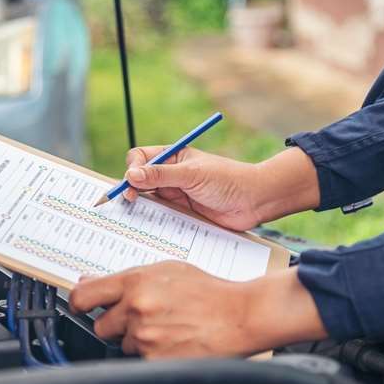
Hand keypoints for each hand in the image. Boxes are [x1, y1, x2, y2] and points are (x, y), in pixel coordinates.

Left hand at [69, 262, 327, 358]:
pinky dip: (153, 354)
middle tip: (140, 318)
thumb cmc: (208, 290)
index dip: (77, 303)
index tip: (80, 307)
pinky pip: (141, 360)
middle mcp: (136, 308)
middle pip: (101, 325)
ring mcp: (145, 336)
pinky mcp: (156, 359)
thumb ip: (127, 277)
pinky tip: (173, 340)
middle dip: (115, 324)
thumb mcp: (166, 270)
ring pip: (123, 344)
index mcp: (136, 282)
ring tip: (166, 327)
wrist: (240, 314)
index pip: (84, 296)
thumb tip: (89, 281)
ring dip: (137, 339)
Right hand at [122, 146, 320, 230]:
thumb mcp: (192, 174)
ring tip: (134, 213)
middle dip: (131, 188)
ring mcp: (176, 195)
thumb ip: (161, 175)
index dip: (133, 168)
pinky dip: (152, 221)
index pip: (141, 158)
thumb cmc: (228, 180)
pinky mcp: (182, 214)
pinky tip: (148, 225)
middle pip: (140, 180)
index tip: (132, 181)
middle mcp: (171, 175)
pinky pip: (160, 217)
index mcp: (173, 157)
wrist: (255, 201)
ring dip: (140, 206)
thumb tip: (131, 174)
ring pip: (148, 200)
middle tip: (128, 200)